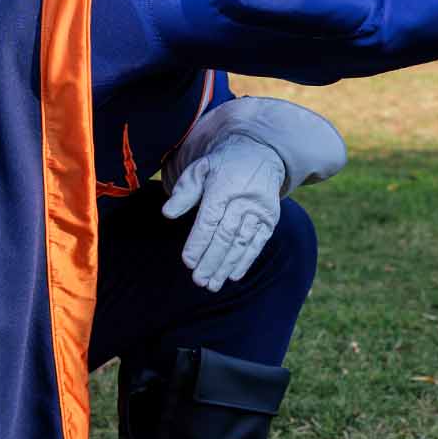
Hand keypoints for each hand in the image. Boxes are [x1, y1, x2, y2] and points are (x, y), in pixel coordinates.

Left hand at [161, 135, 287, 291]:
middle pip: (226, 235)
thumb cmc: (222, 166)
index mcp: (224, 186)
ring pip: (242, 242)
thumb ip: (184, 191)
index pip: (209, 219)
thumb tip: (167, 213)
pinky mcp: (270, 219)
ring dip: (226, 265)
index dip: (198, 242)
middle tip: (198, 280)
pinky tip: (233, 275)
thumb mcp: (201, 169)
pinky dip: (246, 261)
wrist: (260, 154)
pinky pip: (258, 243)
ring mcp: (260, 210)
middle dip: (211, 260)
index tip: (188, 261)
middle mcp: (244, 199)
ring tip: (213, 284)